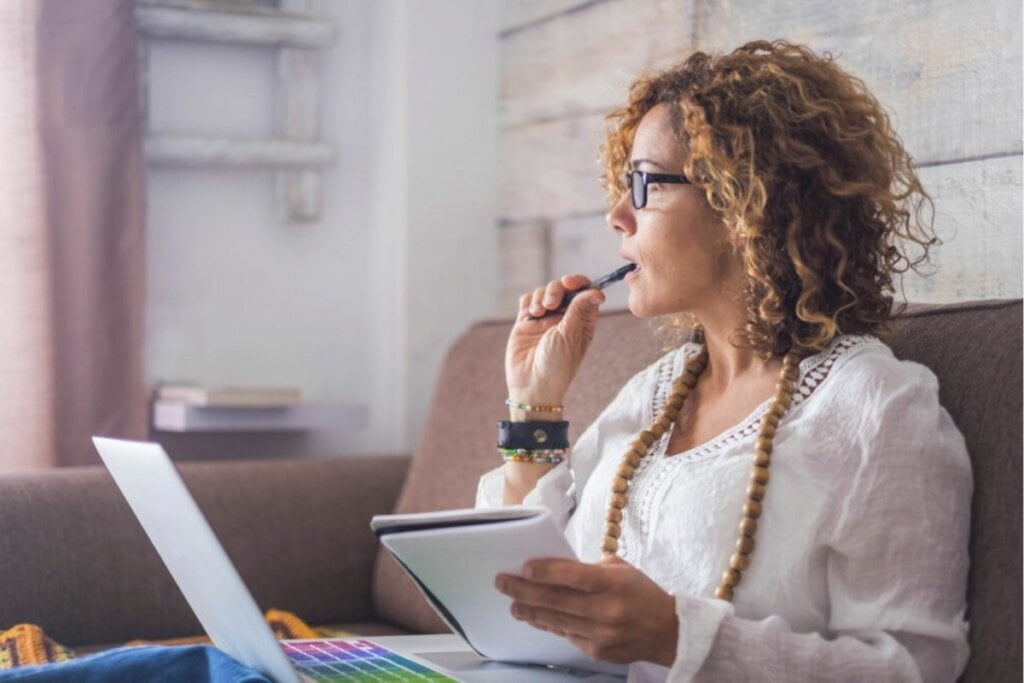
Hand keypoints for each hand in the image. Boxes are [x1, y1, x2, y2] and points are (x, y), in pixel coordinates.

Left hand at [495, 555, 677, 666]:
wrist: (667, 632)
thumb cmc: (642, 593)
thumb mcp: (622, 570)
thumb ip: (590, 569)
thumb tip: (556, 569)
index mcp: (614, 584)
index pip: (574, 576)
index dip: (547, 572)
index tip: (524, 567)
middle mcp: (607, 610)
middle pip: (558, 600)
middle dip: (525, 591)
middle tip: (503, 583)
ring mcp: (601, 634)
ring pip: (557, 621)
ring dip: (531, 612)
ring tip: (513, 604)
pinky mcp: (598, 651)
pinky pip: (567, 635)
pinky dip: (550, 625)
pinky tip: (536, 618)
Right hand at [505, 274, 605, 405]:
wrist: (531, 384)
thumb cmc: (557, 365)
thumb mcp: (570, 335)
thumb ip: (579, 309)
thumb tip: (597, 291)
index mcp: (582, 321)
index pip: (584, 292)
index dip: (578, 283)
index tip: (570, 282)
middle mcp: (564, 318)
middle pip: (563, 288)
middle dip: (556, 289)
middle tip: (551, 304)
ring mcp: (544, 319)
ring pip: (543, 292)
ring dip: (540, 297)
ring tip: (537, 313)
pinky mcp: (526, 322)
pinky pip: (527, 301)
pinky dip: (528, 302)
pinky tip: (529, 314)